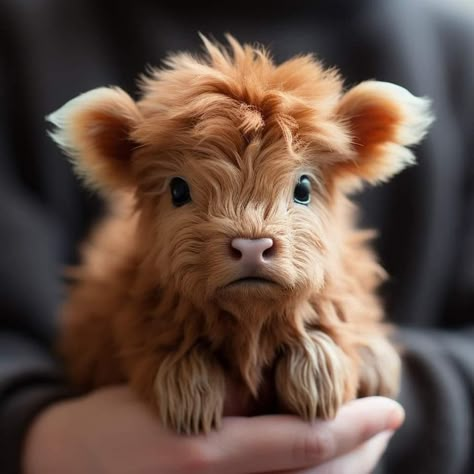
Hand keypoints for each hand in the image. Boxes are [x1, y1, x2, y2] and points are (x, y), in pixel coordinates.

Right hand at [23, 386, 402, 473]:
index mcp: (208, 457)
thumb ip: (231, 403)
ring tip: (364, 438)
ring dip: (345, 468)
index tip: (390, 408)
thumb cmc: (116, 420)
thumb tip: (279, 401)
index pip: (306, 445)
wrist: (72, 465)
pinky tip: (318, 456)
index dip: (354, 427)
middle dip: (361, 452)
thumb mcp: (170, 394)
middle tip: (383, 420)